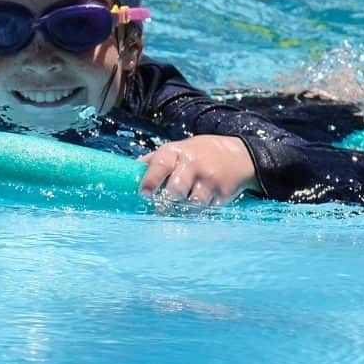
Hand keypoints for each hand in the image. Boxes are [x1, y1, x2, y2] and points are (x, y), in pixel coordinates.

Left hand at [139, 135, 256, 208]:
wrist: (237, 155)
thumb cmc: (196, 154)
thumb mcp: (175, 150)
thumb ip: (152, 162)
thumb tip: (125, 174)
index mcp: (176, 152)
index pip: (160, 165)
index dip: (150, 180)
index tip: (144, 193)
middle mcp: (193, 164)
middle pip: (176, 190)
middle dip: (167, 201)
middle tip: (163, 206)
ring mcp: (209, 179)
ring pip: (191, 204)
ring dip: (183, 210)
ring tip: (181, 208)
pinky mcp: (222, 194)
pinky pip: (206, 210)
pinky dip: (198, 213)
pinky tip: (197, 208)